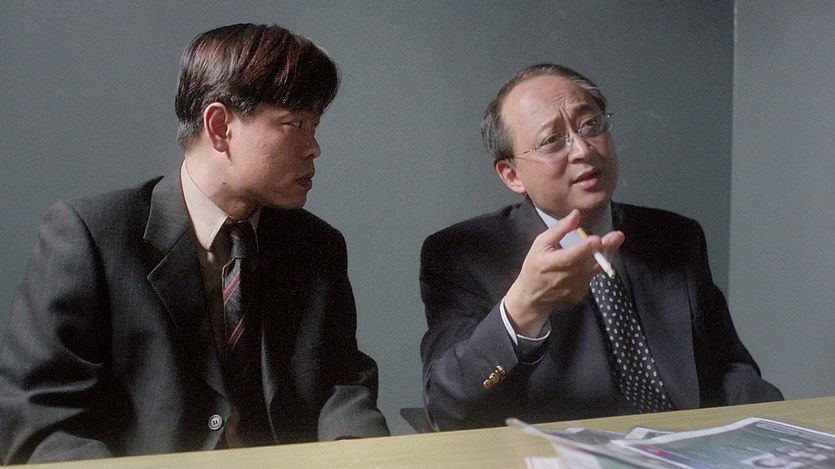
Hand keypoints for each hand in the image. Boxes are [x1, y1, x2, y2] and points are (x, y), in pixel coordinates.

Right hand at [504, 209, 623, 336]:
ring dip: (605, 255)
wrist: (533, 297)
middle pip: (588, 262)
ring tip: (613, 241)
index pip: (570, 256)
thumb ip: (559, 229)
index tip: (597, 239)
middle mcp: (564, 277)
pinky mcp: (580, 294)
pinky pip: (591, 277)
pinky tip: (594, 258)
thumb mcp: (540, 244)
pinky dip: (595, 266)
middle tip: (617, 236)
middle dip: (605, 248)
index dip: (584, 248)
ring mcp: (574, 288)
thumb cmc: (535, 265)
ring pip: (594, 270)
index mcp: (551, 263)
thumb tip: (576, 214)